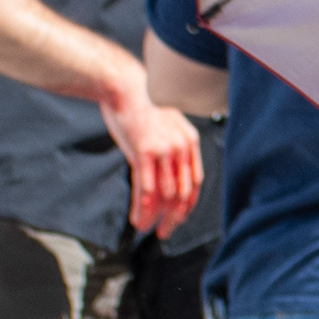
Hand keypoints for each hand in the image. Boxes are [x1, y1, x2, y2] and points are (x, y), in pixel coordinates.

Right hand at [106, 87, 204, 239]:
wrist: (124, 86)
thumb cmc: (142, 106)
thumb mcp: (166, 127)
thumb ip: (172, 149)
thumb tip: (168, 174)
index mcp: (190, 142)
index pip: (195, 184)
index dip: (187, 206)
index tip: (177, 219)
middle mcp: (181, 148)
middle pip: (183, 194)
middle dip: (174, 218)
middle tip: (163, 232)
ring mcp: (164, 151)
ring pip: (165, 196)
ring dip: (155, 217)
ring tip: (146, 228)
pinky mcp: (144, 152)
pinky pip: (147, 189)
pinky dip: (142, 209)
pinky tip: (137, 219)